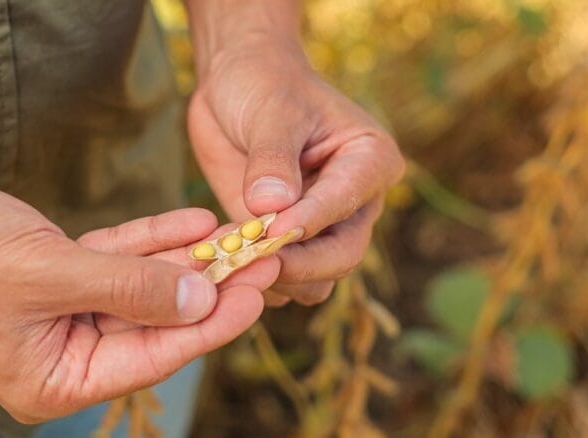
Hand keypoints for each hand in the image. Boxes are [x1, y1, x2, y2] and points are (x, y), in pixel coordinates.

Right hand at [0, 131, 268, 421]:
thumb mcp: (48, 273)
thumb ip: (130, 288)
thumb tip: (201, 298)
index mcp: (53, 379)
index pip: (152, 355)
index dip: (211, 322)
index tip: (258, 291)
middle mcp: (62, 352)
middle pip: (153, 319)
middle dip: (207, 286)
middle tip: (261, 256)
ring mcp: (60, 312)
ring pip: (139, 286)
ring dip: (185, 259)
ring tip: (236, 234)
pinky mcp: (57, 273)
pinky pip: (116, 259)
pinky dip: (151, 241)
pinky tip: (193, 222)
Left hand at [188, 36, 404, 305]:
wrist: (237, 86)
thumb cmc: (264, 84)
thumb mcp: (270, 111)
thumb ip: (272, 159)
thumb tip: (271, 207)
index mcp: (370, 161)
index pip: (346, 204)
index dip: (308, 222)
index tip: (269, 230)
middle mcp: (355, 202)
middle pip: (340, 257)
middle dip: (296, 264)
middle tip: (246, 258)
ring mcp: (322, 228)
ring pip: (313, 281)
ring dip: (271, 278)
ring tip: (227, 257)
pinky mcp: (286, 243)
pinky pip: (277, 279)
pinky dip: (250, 277)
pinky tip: (217, 257)